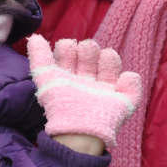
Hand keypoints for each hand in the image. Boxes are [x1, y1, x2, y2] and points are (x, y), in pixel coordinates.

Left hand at [27, 34, 141, 151]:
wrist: (79, 129)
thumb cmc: (60, 105)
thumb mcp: (46, 78)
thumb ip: (39, 57)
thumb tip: (34, 37)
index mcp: (68, 76)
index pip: (71, 52)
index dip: (69, 47)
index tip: (66, 47)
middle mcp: (87, 81)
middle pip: (92, 54)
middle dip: (89, 48)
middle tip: (85, 51)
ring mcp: (105, 90)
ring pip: (111, 62)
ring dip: (108, 58)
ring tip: (102, 63)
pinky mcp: (123, 101)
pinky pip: (132, 82)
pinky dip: (129, 79)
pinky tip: (118, 83)